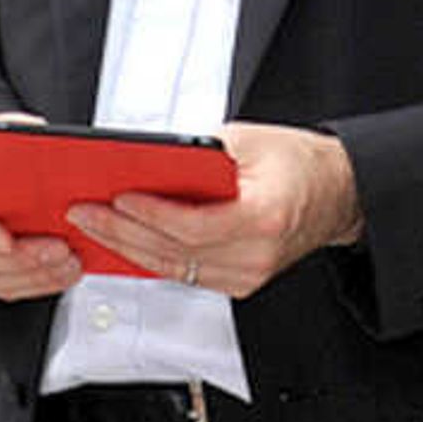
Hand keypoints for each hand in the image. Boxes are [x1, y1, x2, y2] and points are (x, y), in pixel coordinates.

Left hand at [65, 122, 363, 299]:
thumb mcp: (250, 139)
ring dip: (128, 249)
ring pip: (174, 268)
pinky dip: (152, 258)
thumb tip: (149, 161)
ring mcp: (248, 275)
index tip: (116, 198)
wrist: (337, 193)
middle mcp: (255, 255)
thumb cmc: (300, 163)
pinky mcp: (240, 282)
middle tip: (85, 212)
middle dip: (122, 231)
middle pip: (174, 251)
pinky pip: (186, 273)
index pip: (192, 225)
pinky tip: (124, 243)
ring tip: (93, 226)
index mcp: (263, 216)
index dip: (149, 214)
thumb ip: (202, 153)